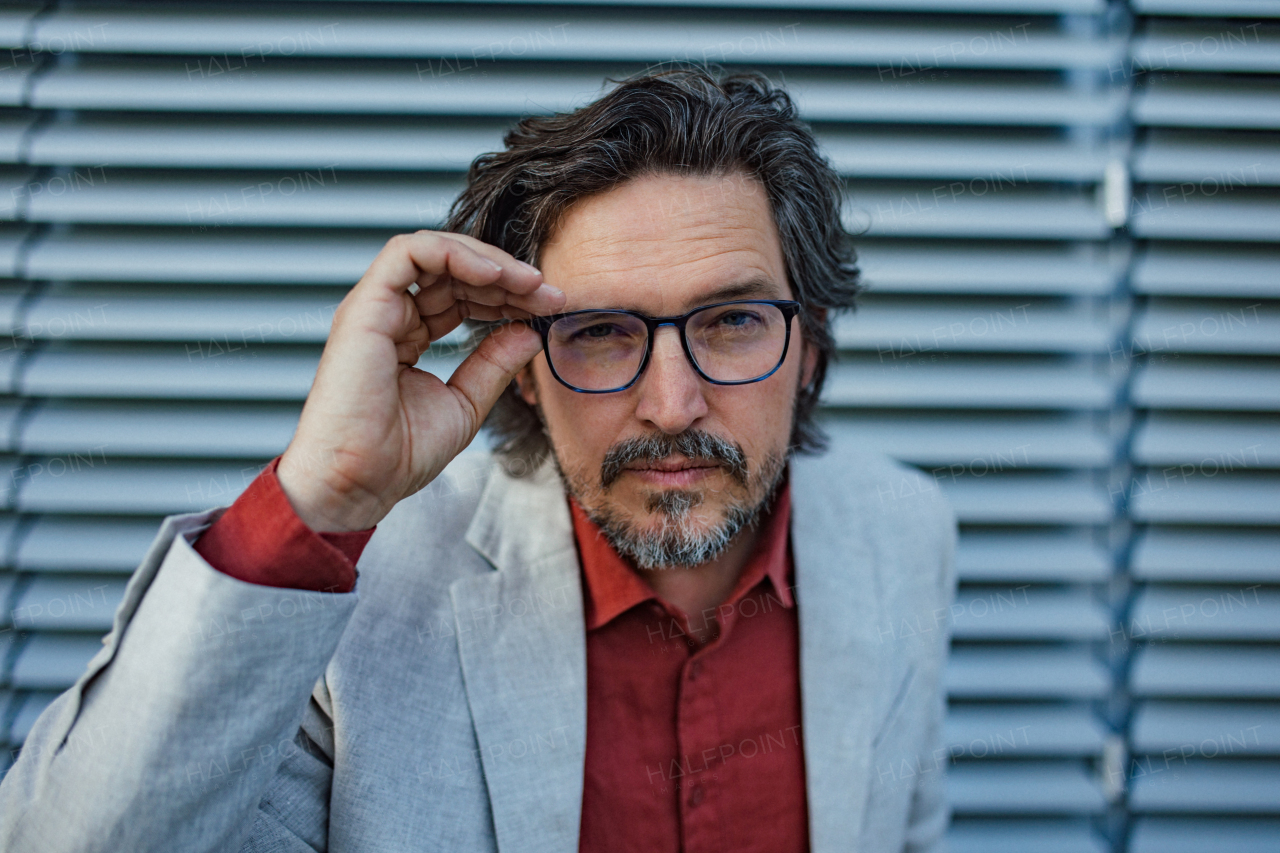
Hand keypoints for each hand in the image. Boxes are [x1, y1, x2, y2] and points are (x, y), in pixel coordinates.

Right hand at [276, 231, 564, 531]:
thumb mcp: (465, 403)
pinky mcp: (365, 307)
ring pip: (434, 253)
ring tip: (528, 283)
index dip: (507, 296)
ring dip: (488, 261)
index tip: (548, 309)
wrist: (359, 482)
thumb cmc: (398, 455)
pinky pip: (408, 253)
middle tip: (550, 294)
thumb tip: (529, 332)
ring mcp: (375, 308)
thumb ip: (495, 364)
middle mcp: (390, 315)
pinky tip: (494, 276)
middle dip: (507, 277)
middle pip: (453, 272)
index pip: (462, 295)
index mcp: (408, 335)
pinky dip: (454, 254)